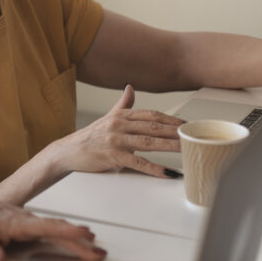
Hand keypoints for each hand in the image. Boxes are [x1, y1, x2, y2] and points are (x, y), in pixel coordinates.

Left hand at [0, 194, 106, 260]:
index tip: (84, 233)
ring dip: (77, 238)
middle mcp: (26, 220)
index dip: (66, 231)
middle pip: (58, 230)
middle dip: (80, 241)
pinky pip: (53, 229)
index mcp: (16, 223)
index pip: (46, 227)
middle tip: (98, 252)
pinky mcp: (28, 225)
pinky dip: (68, 233)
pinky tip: (78, 237)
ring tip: (96, 248)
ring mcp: (29, 222)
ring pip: (57, 229)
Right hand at [42, 85, 182, 178]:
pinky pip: (138, 162)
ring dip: (170, 146)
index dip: (170, 119)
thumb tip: (130, 88)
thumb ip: (122, 104)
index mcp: (121, 115)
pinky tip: (167, 171)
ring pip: (149, 142)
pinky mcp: (112, 156)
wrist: (67, 151)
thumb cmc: (89, 137)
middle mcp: (119, 125)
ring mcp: (116, 140)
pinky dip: (154, 168)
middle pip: (154, 127)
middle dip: (176, 131)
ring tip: (187, 149)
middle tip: (193, 135)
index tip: (186, 124)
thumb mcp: (107, 118)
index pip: (151, 115)